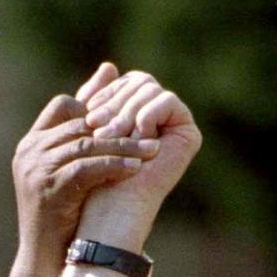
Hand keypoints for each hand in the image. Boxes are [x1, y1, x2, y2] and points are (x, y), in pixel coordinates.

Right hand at [11, 86, 158, 276]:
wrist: (43, 261)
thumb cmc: (60, 218)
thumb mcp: (69, 172)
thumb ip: (83, 137)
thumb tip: (107, 79)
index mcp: (30, 145)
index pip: (63, 105)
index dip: (95, 107)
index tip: (125, 116)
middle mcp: (29, 152)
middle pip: (79, 123)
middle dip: (118, 125)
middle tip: (152, 128)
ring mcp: (36, 170)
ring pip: (86, 144)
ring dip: (122, 145)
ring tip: (151, 150)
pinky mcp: (49, 188)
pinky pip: (87, 167)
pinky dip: (113, 166)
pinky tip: (135, 168)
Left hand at [76, 66, 201, 253]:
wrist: (108, 211)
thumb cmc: (93, 181)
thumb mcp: (91, 131)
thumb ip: (98, 99)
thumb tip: (107, 65)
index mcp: (139, 116)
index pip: (125, 83)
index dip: (106, 95)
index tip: (89, 116)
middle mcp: (159, 120)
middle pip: (139, 82)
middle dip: (114, 103)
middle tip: (97, 128)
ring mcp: (175, 127)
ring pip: (150, 89)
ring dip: (127, 113)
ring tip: (112, 138)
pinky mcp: (188, 134)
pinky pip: (167, 100)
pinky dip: (147, 116)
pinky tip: (137, 139)